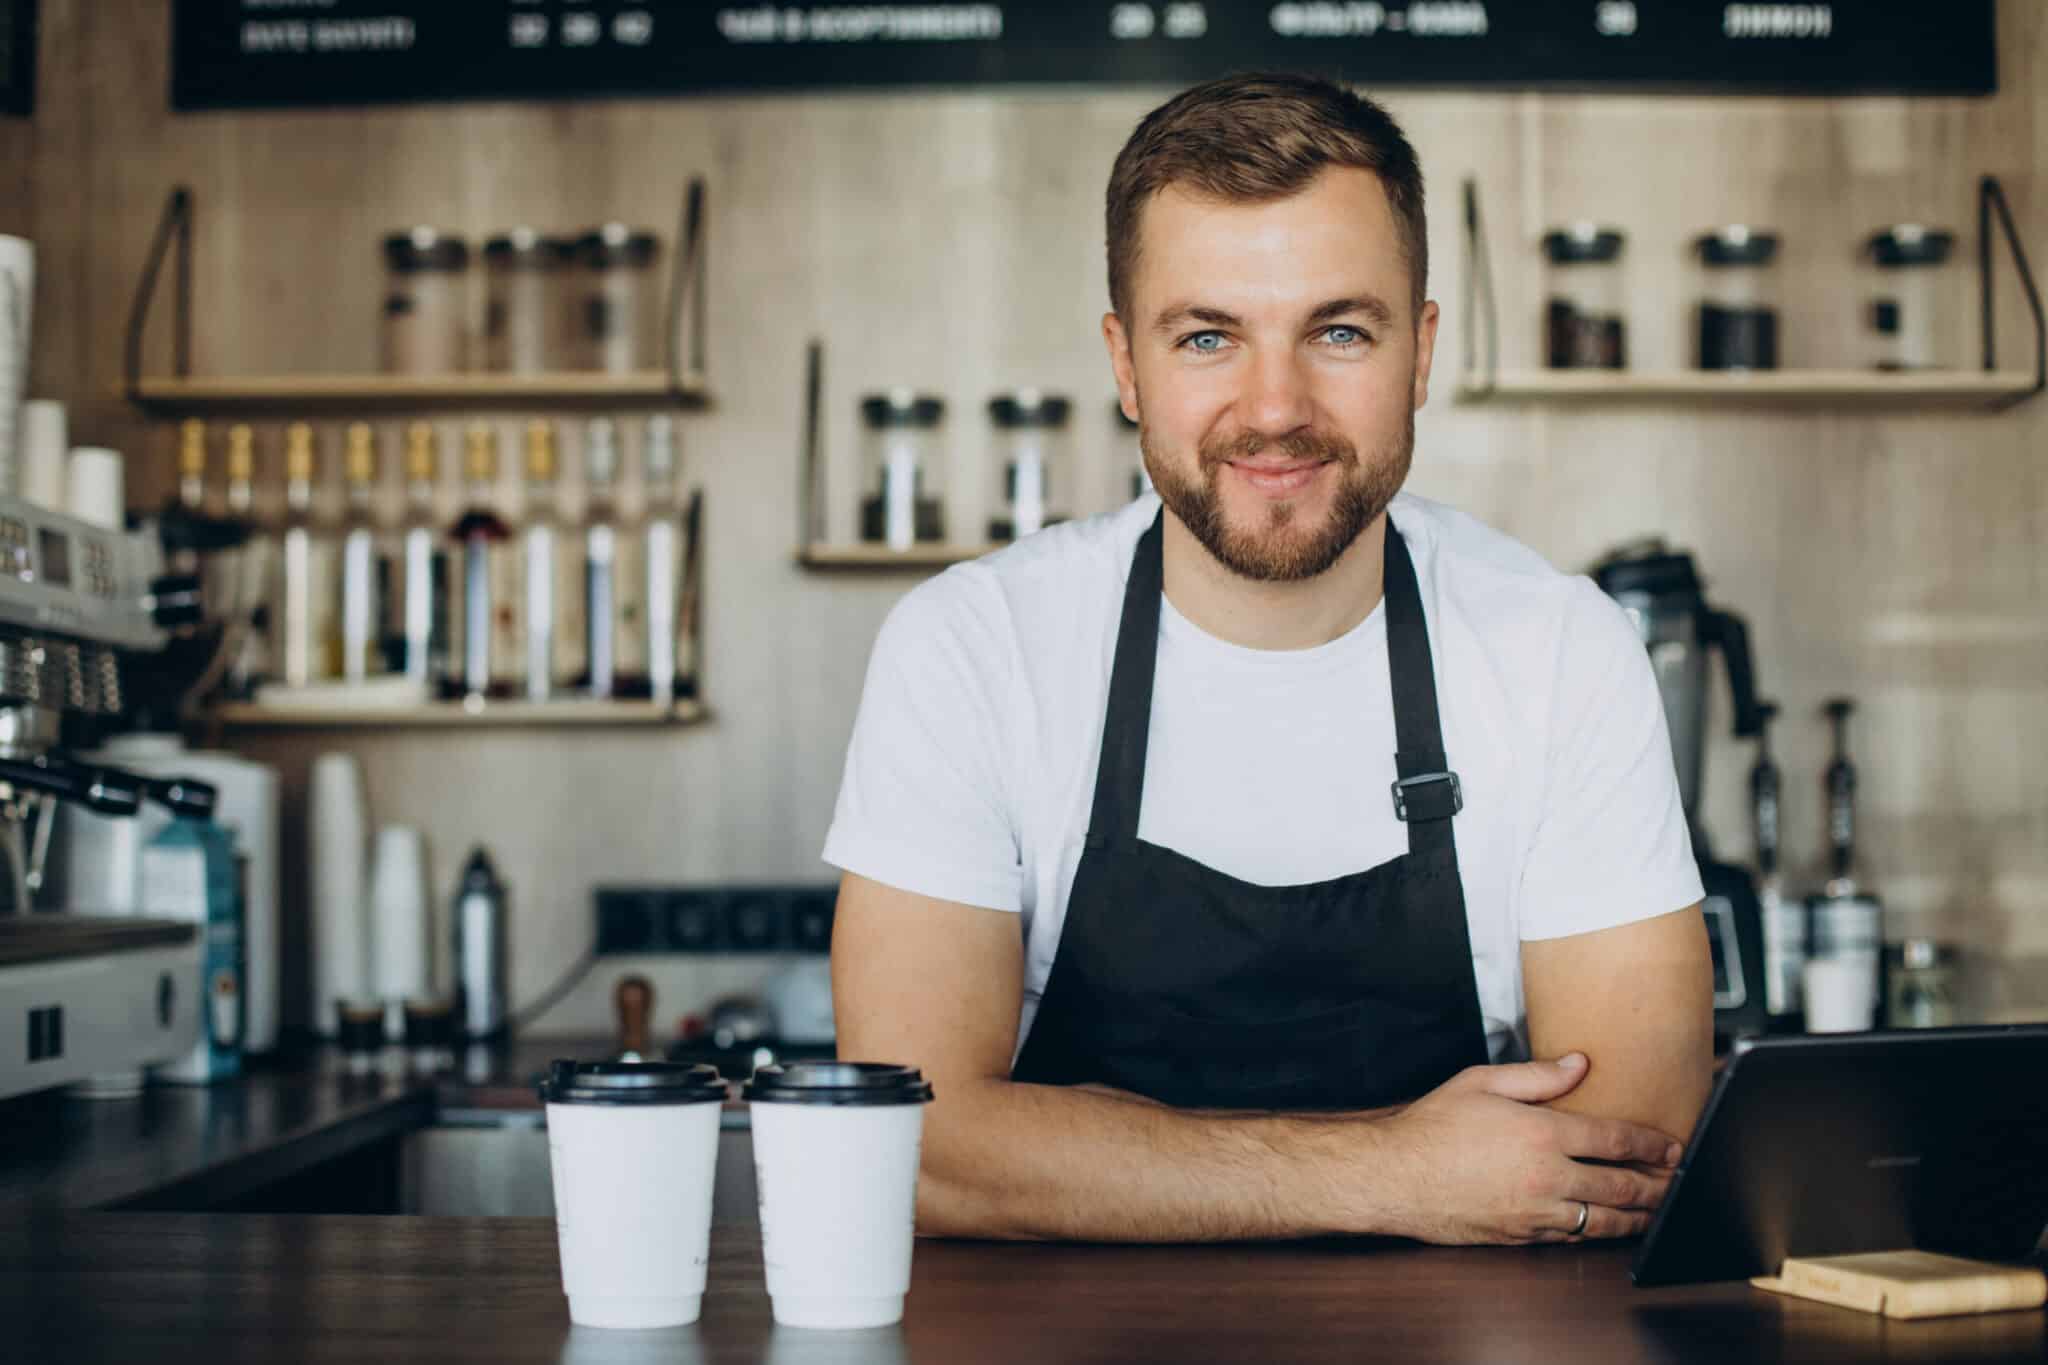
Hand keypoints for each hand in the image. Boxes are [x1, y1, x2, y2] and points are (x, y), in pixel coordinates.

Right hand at [1366, 1053, 1682, 1245]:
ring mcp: (1536, 1213)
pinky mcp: (1522, 1237)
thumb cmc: (1432, 1127)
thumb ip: (1537, 1075)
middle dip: (1657, 1184)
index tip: (1672, 1146)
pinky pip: (1573, 1238)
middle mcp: (1546, 1177)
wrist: (1394, 1177)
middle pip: (1621, 1186)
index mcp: (1540, 1133)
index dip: (1651, 1144)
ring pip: (1604, 1221)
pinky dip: (1599, 1232)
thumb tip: (1580, 1065)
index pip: (1615, 1140)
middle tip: (1678, 1180)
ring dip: (1639, 1216)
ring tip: (1659, 1210)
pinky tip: (1609, 1226)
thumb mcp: (1481, 1082)